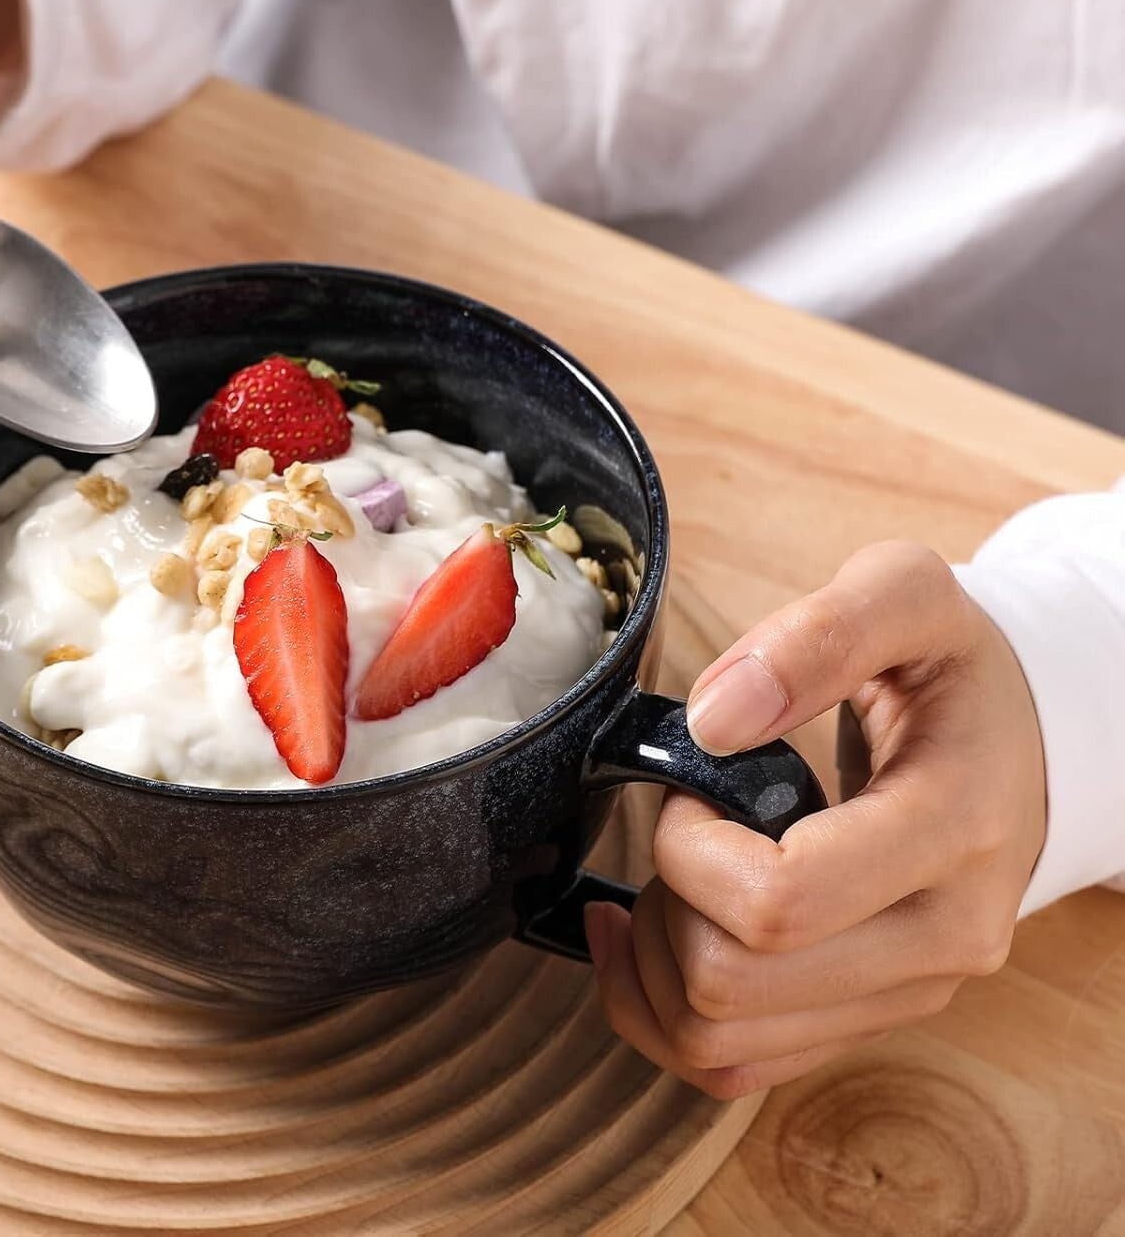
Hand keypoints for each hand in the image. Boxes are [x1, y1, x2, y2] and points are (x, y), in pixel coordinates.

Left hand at [585, 541, 1045, 1097]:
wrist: (1018, 737)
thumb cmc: (951, 665)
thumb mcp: (906, 596)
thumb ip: (818, 634)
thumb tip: (715, 720)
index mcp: (952, 830)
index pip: (780, 899)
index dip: (690, 845)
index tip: (688, 783)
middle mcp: (942, 936)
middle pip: (733, 983)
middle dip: (663, 899)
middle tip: (677, 824)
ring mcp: (908, 989)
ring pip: (717, 1039)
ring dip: (652, 958)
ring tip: (662, 876)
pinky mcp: (868, 1014)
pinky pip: (731, 1066)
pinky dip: (658, 1008)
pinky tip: (643, 933)